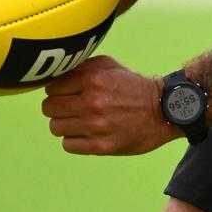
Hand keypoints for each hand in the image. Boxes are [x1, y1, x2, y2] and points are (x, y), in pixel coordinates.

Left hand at [41, 55, 181, 154]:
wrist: (162, 109)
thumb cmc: (132, 85)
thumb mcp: (109, 65)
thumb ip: (81, 67)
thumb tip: (55, 75)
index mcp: (92, 79)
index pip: (51, 87)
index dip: (56, 90)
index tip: (65, 93)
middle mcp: (92, 102)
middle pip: (49, 108)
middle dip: (57, 107)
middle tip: (69, 108)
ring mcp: (95, 126)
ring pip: (55, 127)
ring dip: (64, 124)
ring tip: (78, 120)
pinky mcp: (101, 146)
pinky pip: (68, 145)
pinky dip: (74, 139)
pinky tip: (85, 133)